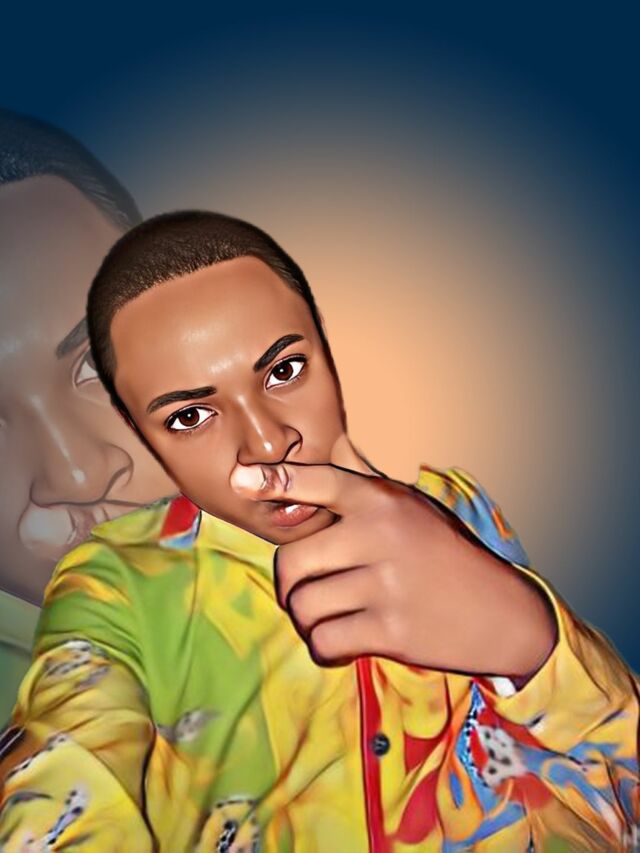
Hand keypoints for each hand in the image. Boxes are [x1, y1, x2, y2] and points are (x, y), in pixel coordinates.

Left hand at [230, 455, 555, 676]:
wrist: (502, 612)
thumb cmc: (448, 554)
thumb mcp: (413, 508)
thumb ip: (367, 481)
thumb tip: (337, 445)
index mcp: (382, 501)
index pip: (320, 480)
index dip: (276, 479)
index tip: (241, 479)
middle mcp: (380, 535)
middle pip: (292, 561)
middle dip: (290, 585)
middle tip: (306, 592)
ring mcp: (386, 584)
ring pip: (304, 606)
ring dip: (309, 619)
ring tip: (332, 617)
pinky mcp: (391, 631)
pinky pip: (325, 641)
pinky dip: (326, 646)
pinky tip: (345, 640)